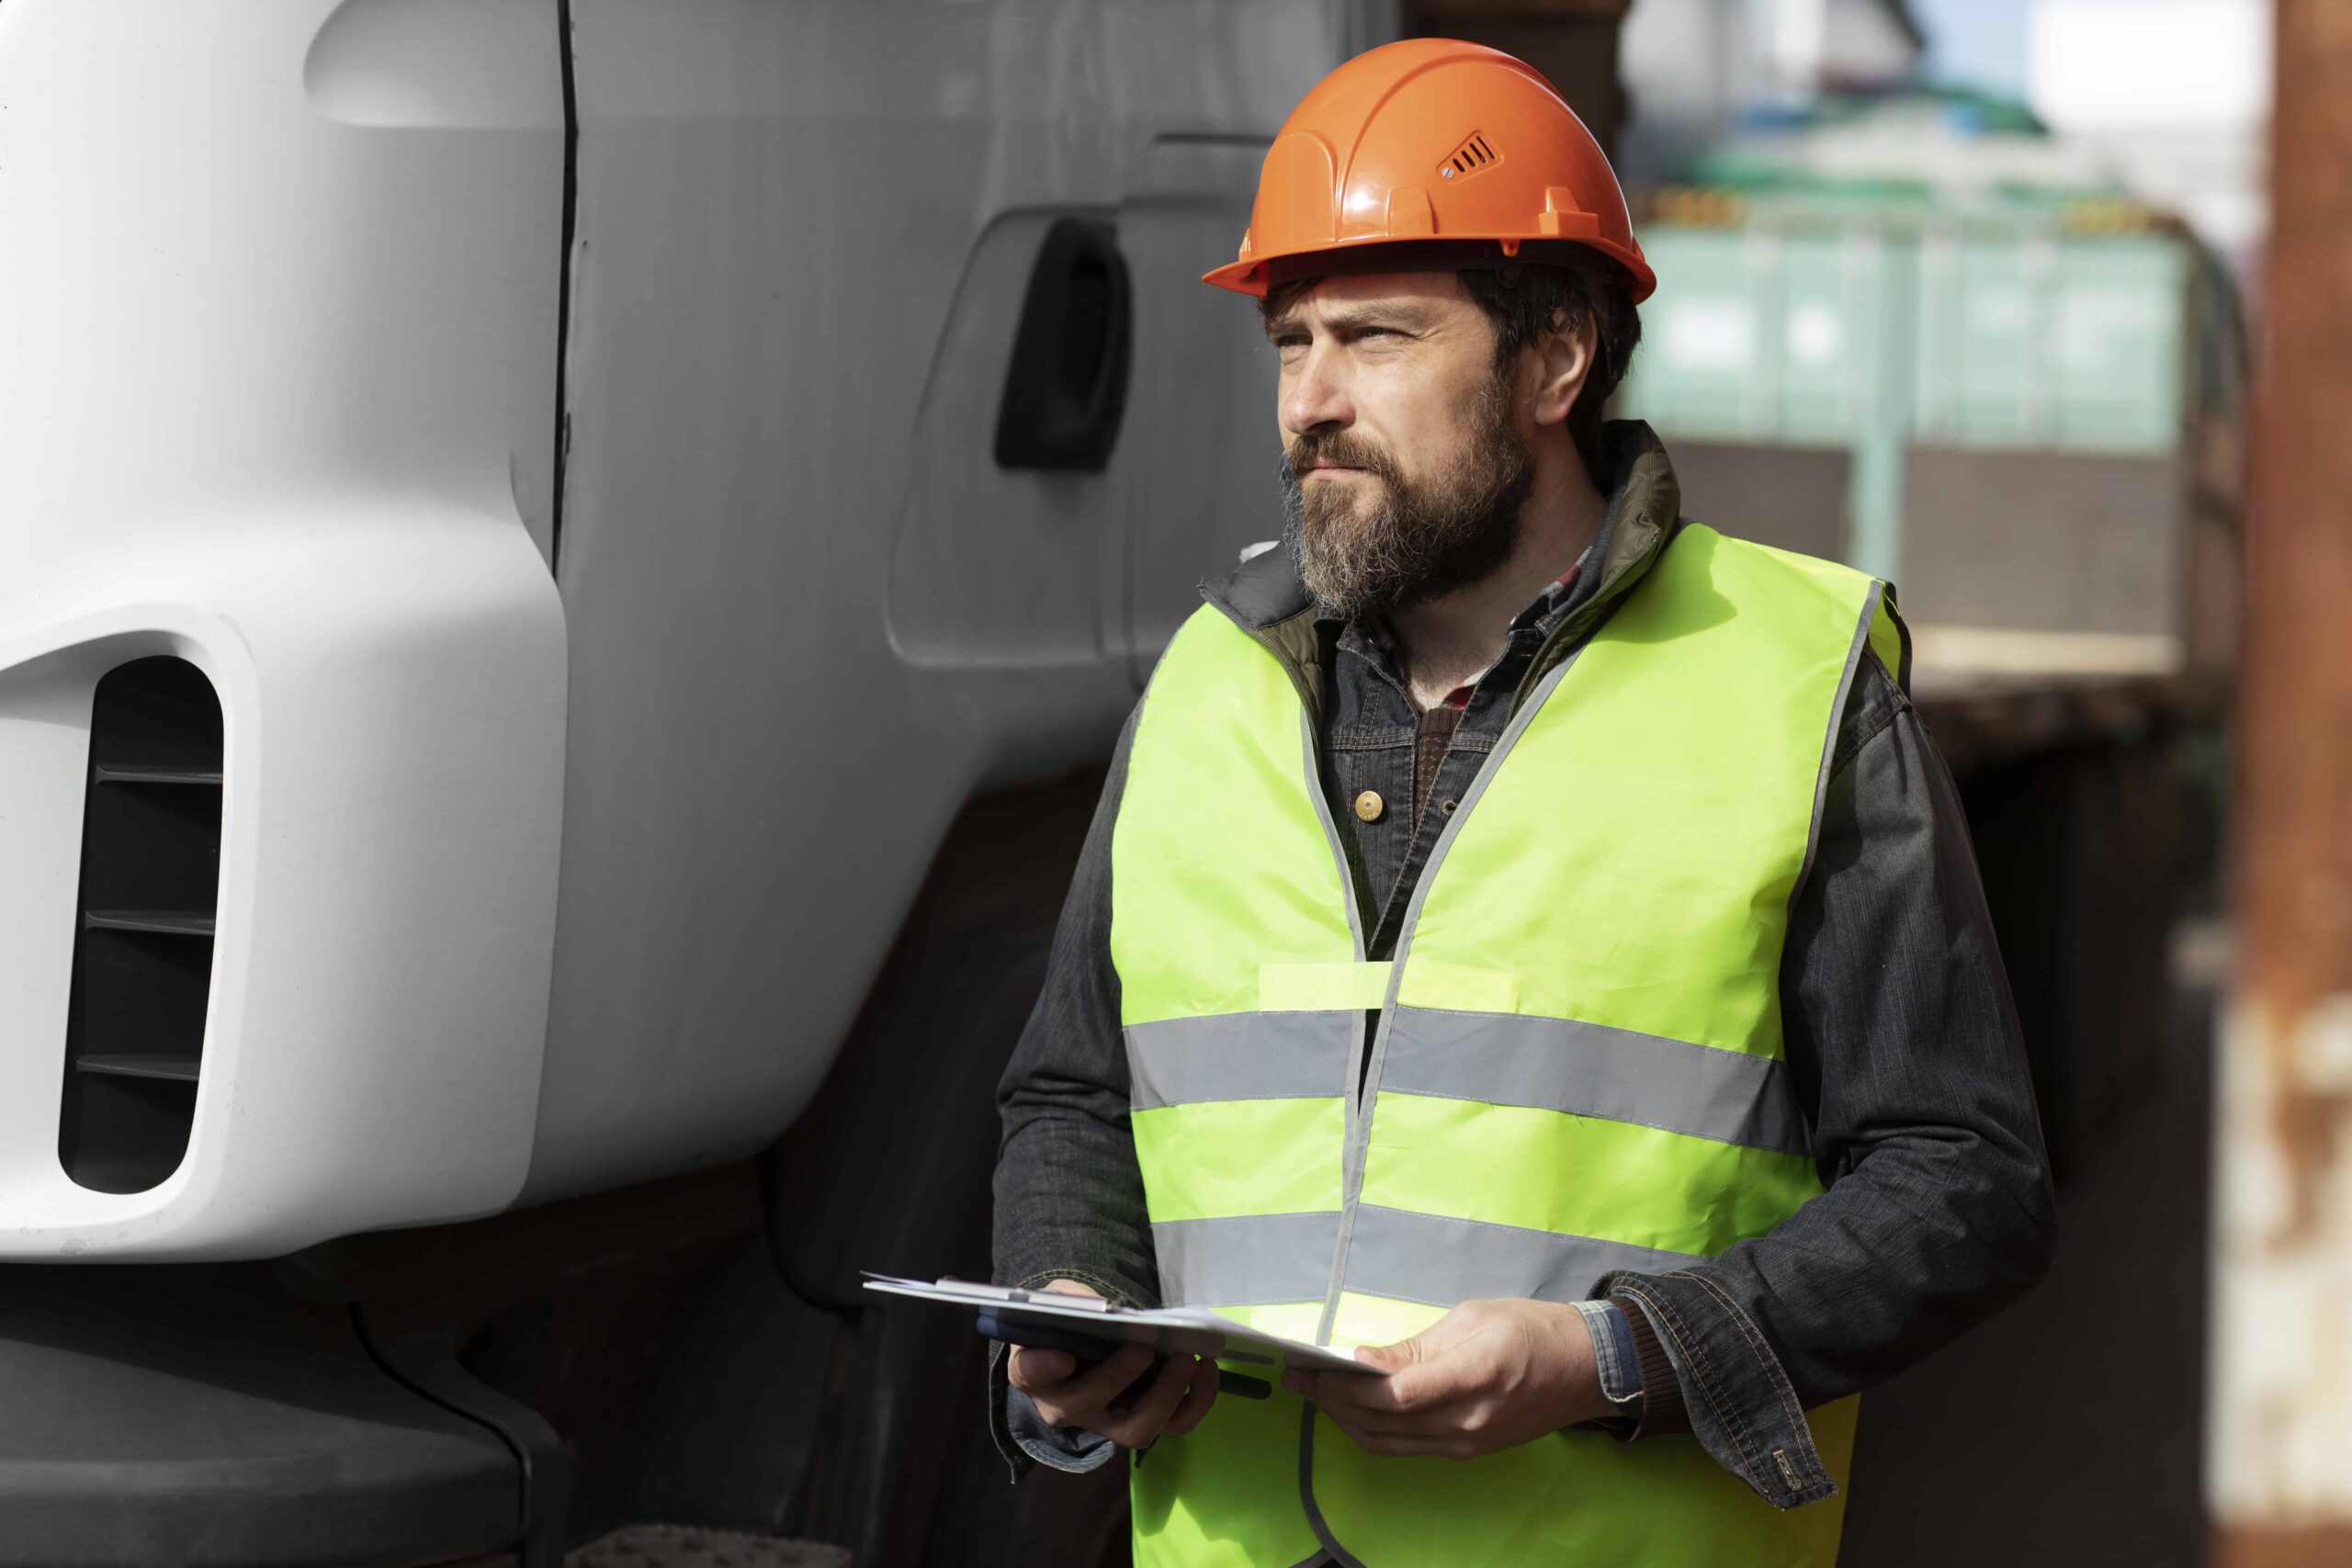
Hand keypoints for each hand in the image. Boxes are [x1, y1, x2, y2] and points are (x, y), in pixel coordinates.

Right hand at [1004, 1279, 1217, 1448]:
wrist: (1082, 1347)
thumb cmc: (1067, 1322)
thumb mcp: (1062, 1301)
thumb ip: (1075, 1303)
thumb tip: (1110, 1311)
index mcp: (1034, 1370)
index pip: (1030, 1373)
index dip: (1044, 1367)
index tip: (1065, 1357)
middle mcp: (1064, 1406)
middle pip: (1088, 1406)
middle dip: (1118, 1379)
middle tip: (1145, 1348)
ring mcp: (1105, 1421)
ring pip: (1135, 1430)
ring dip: (1166, 1396)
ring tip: (1186, 1359)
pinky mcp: (1142, 1422)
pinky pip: (1173, 1426)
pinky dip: (1196, 1402)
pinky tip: (1206, 1368)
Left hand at [1281, 1298, 1610, 1458]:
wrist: (1587, 1368)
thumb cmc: (1531, 1329)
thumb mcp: (1472, 1319)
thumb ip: (1415, 1347)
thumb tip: (1364, 1361)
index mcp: (1473, 1376)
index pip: (1396, 1394)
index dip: (1347, 1386)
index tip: (1312, 1367)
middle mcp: (1468, 1421)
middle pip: (1383, 1423)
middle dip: (1332, 1403)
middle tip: (1298, 1378)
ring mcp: (1467, 1444)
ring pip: (1389, 1444)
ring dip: (1346, 1422)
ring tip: (1316, 1394)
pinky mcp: (1468, 1453)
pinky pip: (1408, 1449)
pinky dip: (1373, 1432)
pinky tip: (1354, 1411)